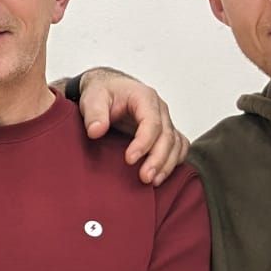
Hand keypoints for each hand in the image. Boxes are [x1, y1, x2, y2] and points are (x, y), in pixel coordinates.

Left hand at [75, 67, 188, 185]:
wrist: (109, 89)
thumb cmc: (103, 92)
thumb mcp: (93, 98)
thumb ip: (94, 114)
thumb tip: (96, 131)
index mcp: (145, 98)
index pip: (152, 122)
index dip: (144, 143)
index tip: (129, 160)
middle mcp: (159, 109)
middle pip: (167, 136)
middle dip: (158, 159)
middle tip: (145, 178)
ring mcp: (164, 121)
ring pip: (176, 144)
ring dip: (167, 164)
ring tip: (153, 182)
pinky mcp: (164, 132)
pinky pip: (178, 146)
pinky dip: (174, 161)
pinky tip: (162, 175)